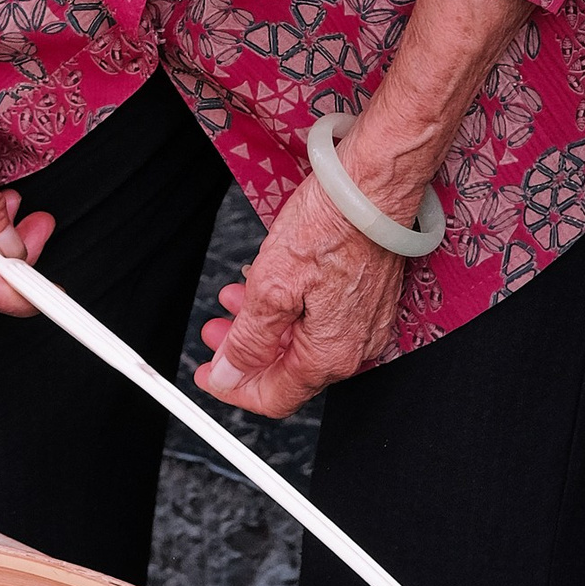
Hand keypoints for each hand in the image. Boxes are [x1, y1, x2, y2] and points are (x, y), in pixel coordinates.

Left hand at [195, 166, 403, 417]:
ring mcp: (365, 324)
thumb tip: (231, 373)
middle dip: (244, 354)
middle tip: (215, 332)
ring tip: (234, 300)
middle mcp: (354, 346)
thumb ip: (250, 340)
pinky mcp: (368, 300)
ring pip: (302, 343)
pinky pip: (322, 321)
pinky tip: (270, 287)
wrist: (373, 187)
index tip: (210, 374)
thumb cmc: (332, 225)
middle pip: (288, 372)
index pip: (275, 398)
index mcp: (330, 353)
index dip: (234, 389)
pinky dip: (290, 311)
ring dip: (263, 327)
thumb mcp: (272, 286)